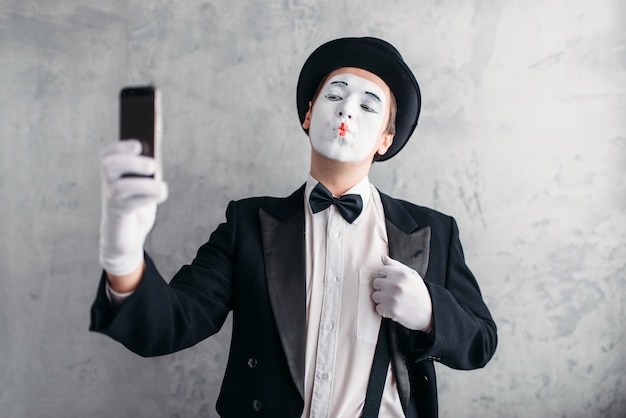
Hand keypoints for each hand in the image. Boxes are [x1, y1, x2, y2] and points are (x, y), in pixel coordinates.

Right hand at [99, 140, 167, 275]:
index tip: (138, 145)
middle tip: (152, 165)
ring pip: (120, 187)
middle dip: (130, 161)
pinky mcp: (119, 215)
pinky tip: (161, 194)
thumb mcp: (145, 185)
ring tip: (161, 185)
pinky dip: (149, 197)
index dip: (120, 147)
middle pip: (108, 165)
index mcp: (113, 173)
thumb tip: (155, 164)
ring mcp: (112, 200)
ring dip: (144, 184)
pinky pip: (131, 205)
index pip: (107, 155)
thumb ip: (147, 173)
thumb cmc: (138, 205)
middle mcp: (108, 184)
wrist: (128, 236)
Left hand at [372, 255, 432, 331]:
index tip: (392, 282)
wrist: (429, 312)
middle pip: (376, 283)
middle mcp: (396, 285)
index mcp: (401, 274)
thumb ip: (396, 265)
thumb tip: (383, 257)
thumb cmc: (419, 292)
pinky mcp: (391, 311)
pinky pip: (378, 308)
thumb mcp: (412, 275)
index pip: (381, 270)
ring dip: (382, 299)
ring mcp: (392, 298)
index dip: (385, 277)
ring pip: (375, 296)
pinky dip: (384, 310)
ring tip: (392, 301)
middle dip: (382, 287)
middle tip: (392, 292)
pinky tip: (393, 309)